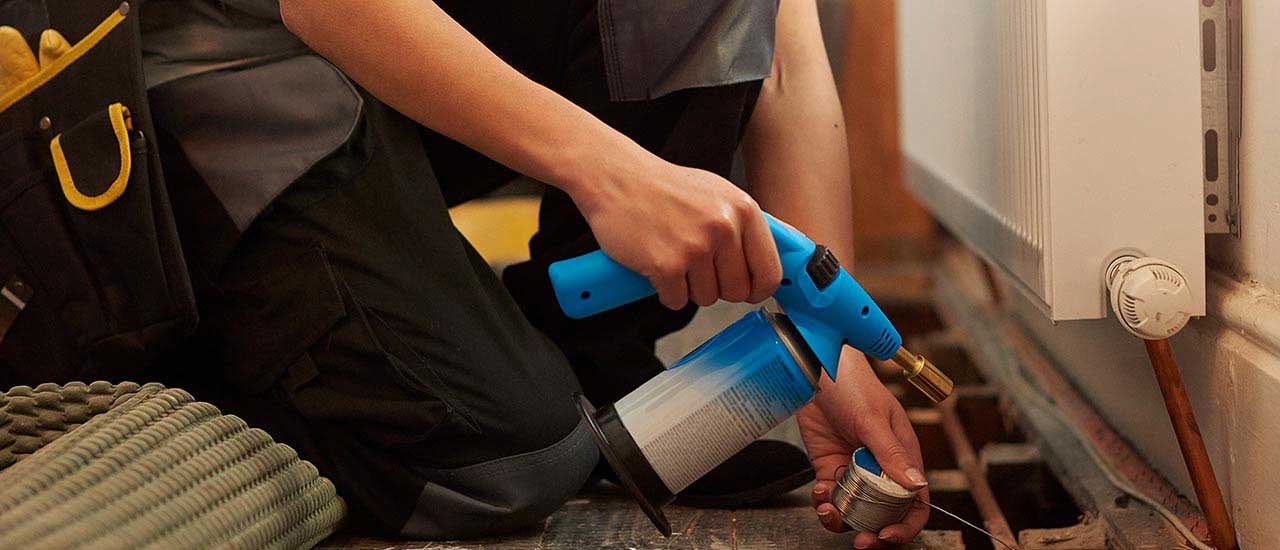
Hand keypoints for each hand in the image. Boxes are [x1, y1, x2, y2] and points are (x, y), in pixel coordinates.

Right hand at [570, 157, 782, 309]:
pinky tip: (656, 265)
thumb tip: (791, 244)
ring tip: (674, 258)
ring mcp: (696, 247)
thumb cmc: (665, 188)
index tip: (749, 292)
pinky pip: (677, 301)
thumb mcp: (718, 193)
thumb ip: (748, 222)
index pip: (770, 271)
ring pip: (706, 299)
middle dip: (718, 288)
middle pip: (737, 291)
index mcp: (743, 209)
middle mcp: (724, 227)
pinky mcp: (667, 265)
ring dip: (689, 288)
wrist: (616, 178)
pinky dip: (665, 291)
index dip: (758, 289)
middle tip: (697, 268)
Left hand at [798, 347, 929, 547]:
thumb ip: (890, 453)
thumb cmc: (853, 384)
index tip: (886, 535)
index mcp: (902, 456)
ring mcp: (854, 467)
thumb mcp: (873, 419)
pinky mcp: (830, 465)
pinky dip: (825, 502)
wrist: (814, 368)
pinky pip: (831, 496)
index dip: (905, 524)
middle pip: (885, 512)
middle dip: (872, 530)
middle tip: (859, 539)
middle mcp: (880, 466)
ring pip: (855, 508)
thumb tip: (915, 485)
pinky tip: (819, 493)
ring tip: (829, 511)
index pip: (914, 501)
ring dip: (843, 517)